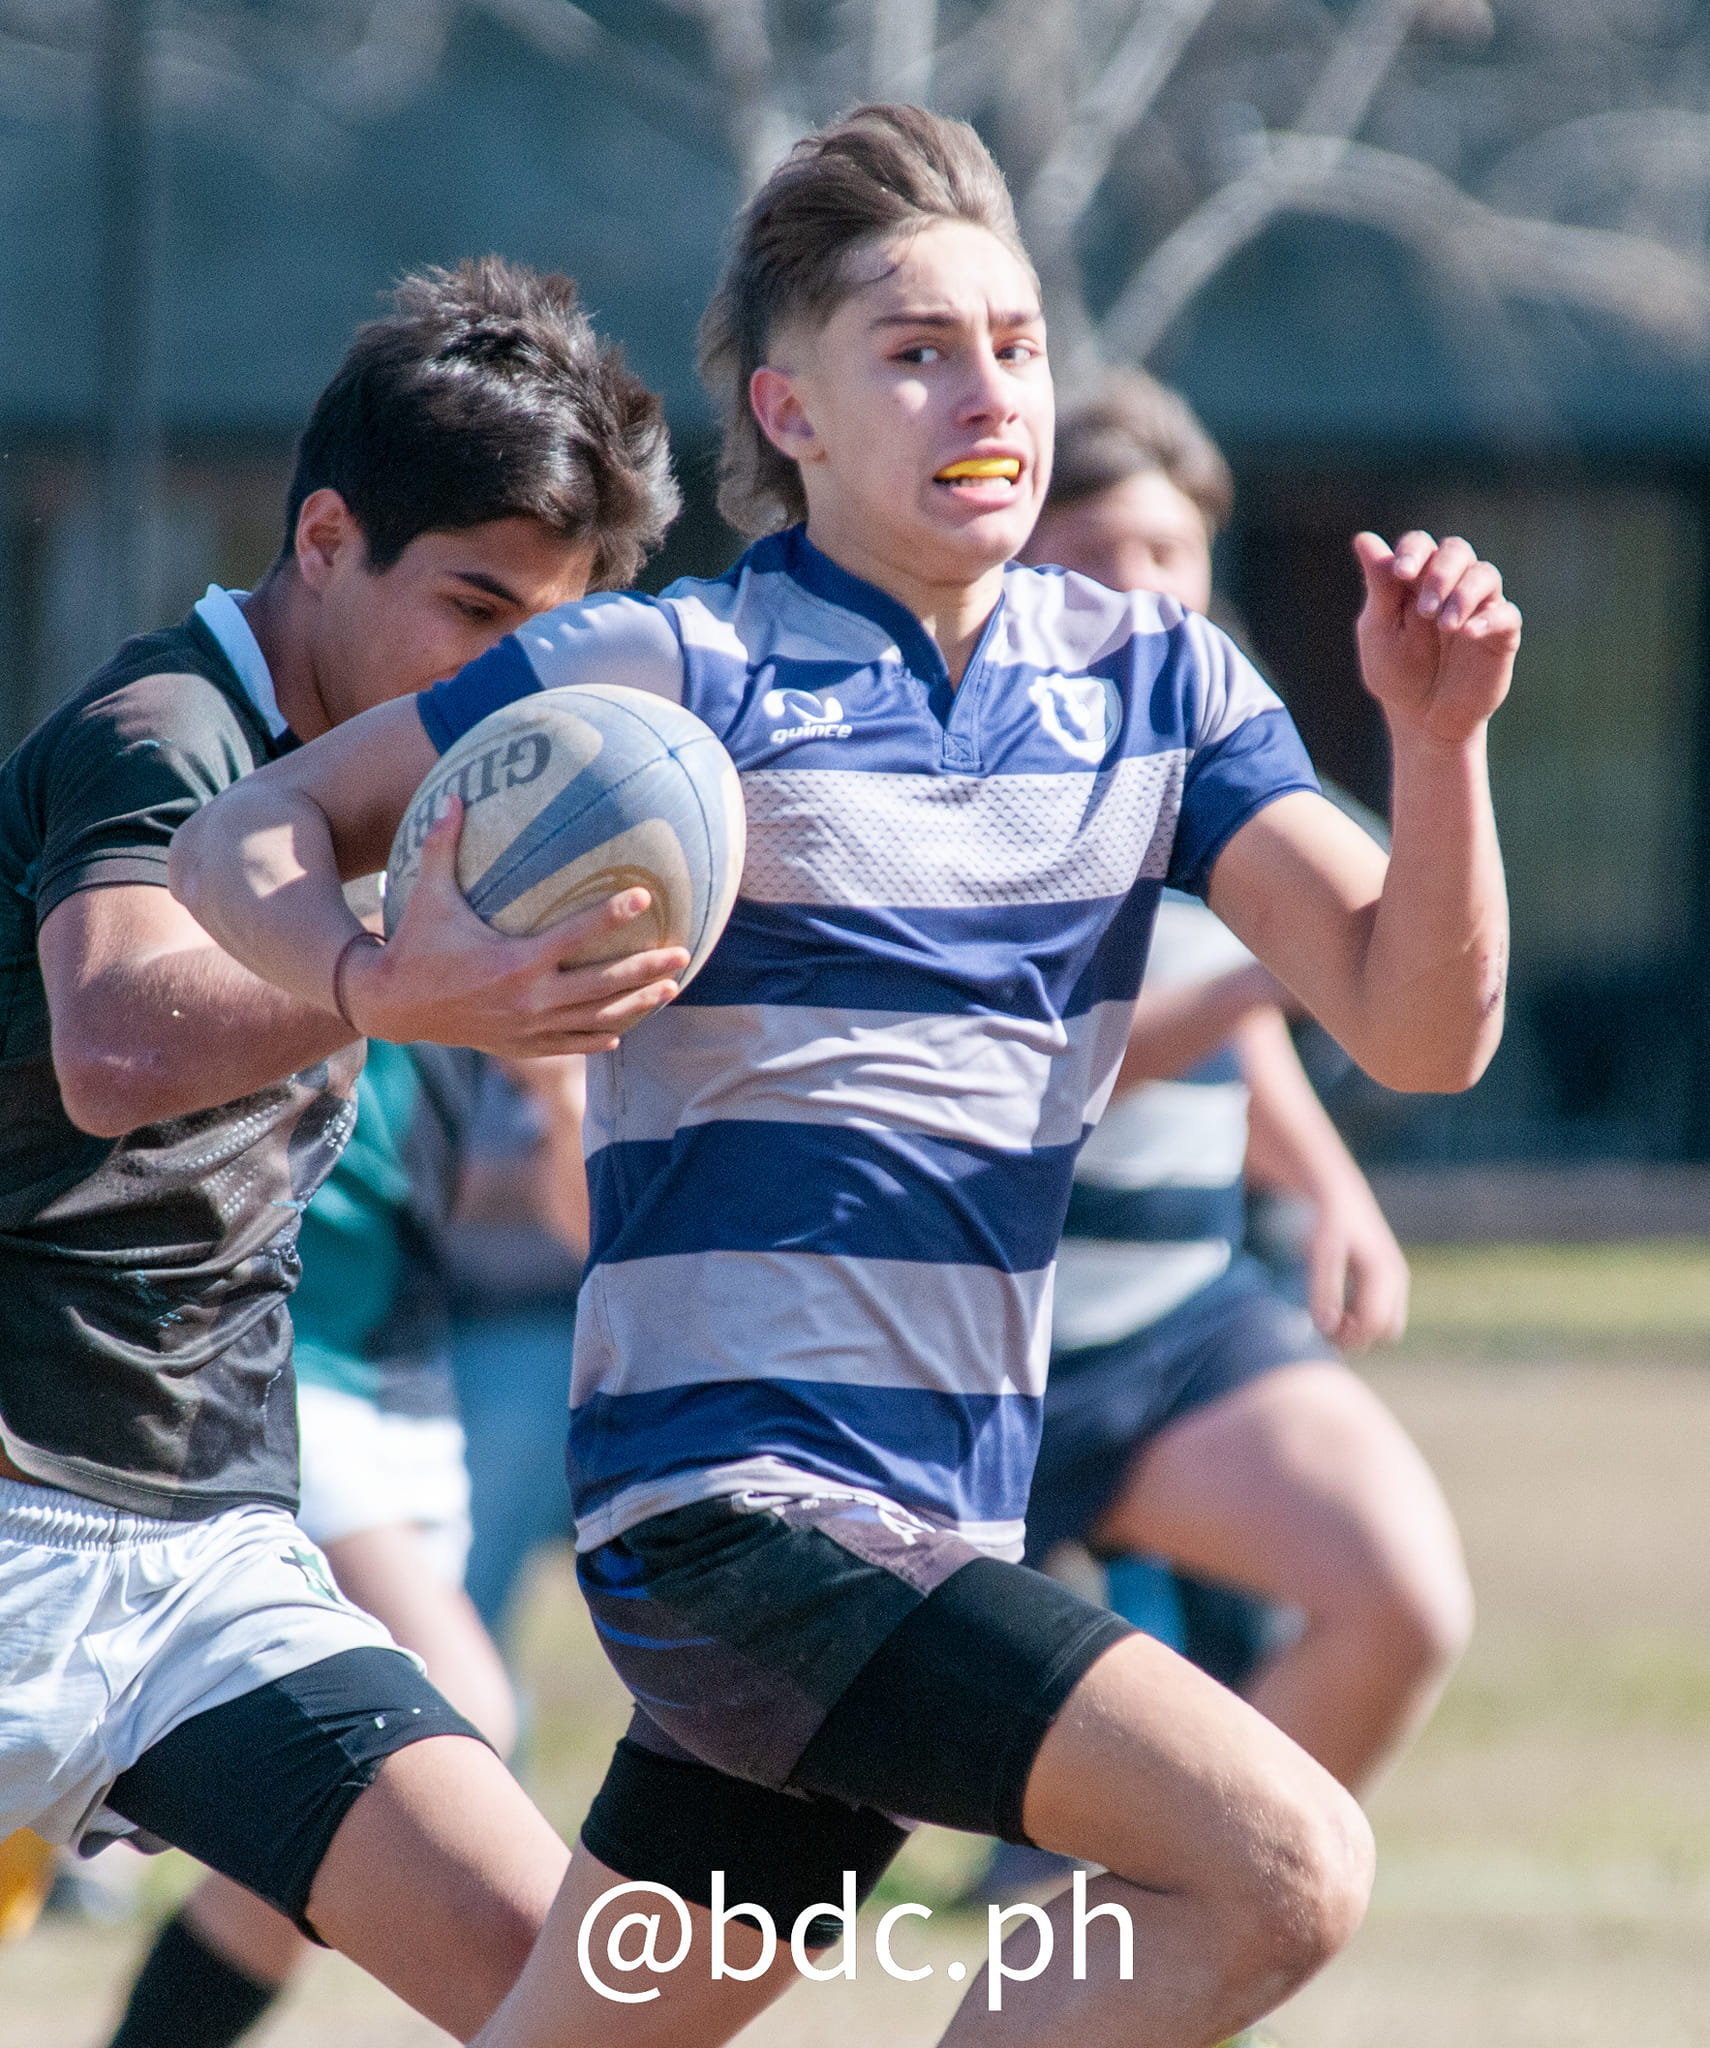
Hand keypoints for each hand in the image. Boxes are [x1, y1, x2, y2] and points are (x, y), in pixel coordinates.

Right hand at [342, 799, 689, 1055]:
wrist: (392, 1005)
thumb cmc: (415, 944)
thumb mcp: (427, 894)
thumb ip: (442, 845)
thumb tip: (452, 794)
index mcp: (514, 961)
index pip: (576, 935)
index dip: (613, 915)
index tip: (646, 897)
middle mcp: (529, 998)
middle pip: (603, 984)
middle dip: (646, 969)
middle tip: (682, 953)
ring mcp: (529, 1027)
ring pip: (596, 1018)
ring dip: (638, 1004)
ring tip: (671, 989)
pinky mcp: (522, 1046)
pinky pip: (572, 1044)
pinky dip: (600, 1036)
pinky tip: (624, 1028)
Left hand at [1306, 1175, 1410, 1352]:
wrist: (1340, 1194)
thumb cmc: (1329, 1221)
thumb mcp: (1322, 1252)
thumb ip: (1324, 1288)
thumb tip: (1325, 1327)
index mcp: (1385, 1273)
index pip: (1375, 1324)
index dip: (1349, 1337)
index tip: (1322, 1333)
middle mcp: (1396, 1279)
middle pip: (1386, 1332)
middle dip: (1358, 1339)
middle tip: (1326, 1329)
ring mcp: (1395, 1281)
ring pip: (1386, 1326)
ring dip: (1360, 1332)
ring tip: (1330, 1319)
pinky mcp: (1387, 1281)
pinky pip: (1380, 1314)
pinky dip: (1361, 1320)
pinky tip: (1337, 1309)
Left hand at [1353, 530, 1521, 747]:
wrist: (1423, 718)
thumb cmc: (1397, 672)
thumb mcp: (1380, 630)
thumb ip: (1380, 587)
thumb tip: (1363, 538)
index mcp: (1417, 580)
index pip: (1421, 545)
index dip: (1413, 551)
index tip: (1401, 573)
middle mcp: (1452, 585)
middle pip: (1457, 550)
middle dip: (1441, 571)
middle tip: (1424, 608)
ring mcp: (1479, 607)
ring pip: (1486, 574)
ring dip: (1463, 594)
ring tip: (1444, 625)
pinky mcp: (1501, 634)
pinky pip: (1506, 614)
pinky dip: (1487, 619)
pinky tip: (1466, 633)